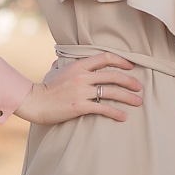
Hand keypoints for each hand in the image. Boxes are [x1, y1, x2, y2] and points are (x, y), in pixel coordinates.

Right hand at [14, 52, 142, 124]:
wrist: (35, 101)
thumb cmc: (48, 88)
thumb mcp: (62, 71)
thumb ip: (77, 69)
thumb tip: (88, 66)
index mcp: (79, 65)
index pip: (105, 57)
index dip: (121, 61)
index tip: (131, 66)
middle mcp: (82, 76)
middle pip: (112, 75)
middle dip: (129, 81)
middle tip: (139, 86)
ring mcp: (81, 91)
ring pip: (110, 91)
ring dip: (127, 97)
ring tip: (138, 101)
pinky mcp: (79, 106)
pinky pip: (102, 108)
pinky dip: (115, 112)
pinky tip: (123, 116)